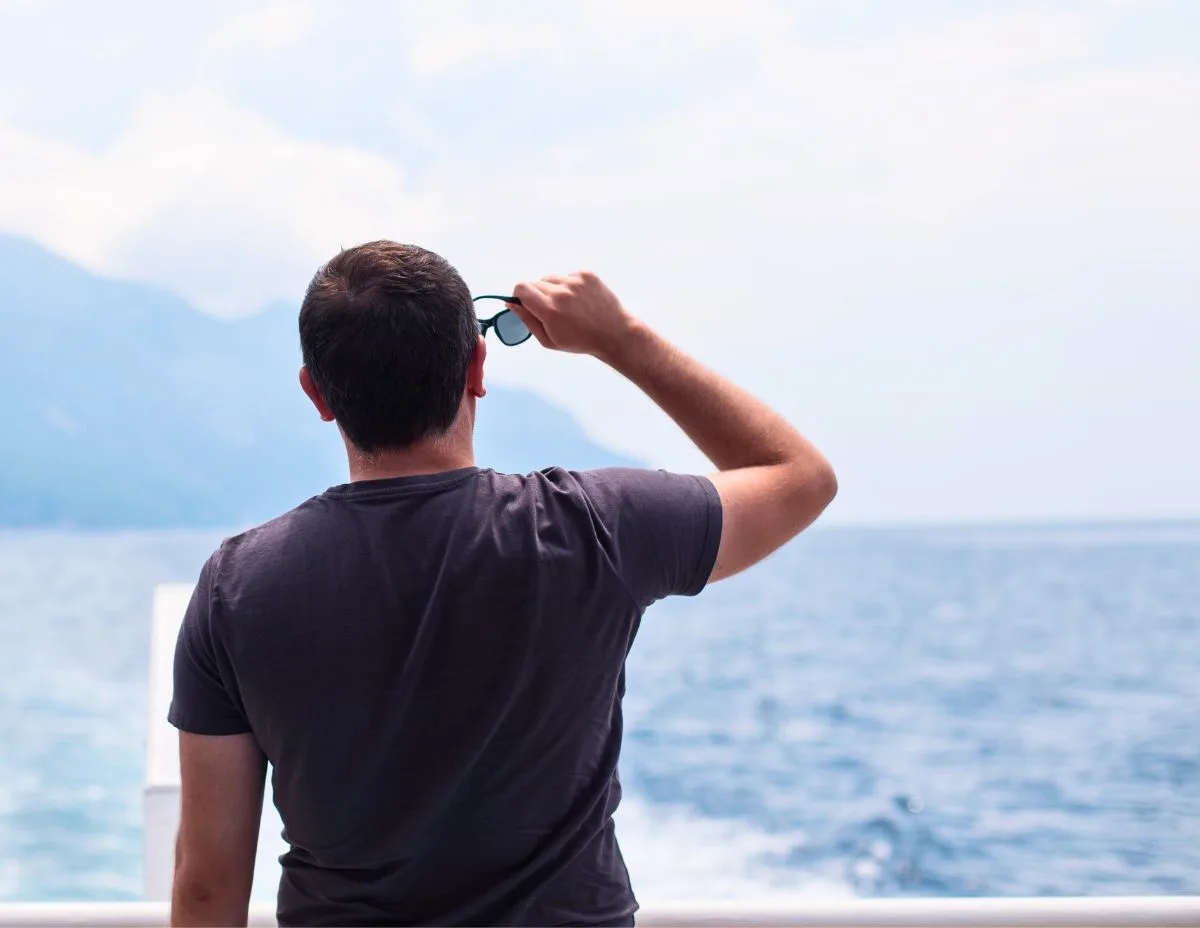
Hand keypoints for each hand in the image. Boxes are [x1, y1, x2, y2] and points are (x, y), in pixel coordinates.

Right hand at [510, 271, 635, 359]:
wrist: (615, 333)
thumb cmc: (579, 341)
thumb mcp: (549, 340)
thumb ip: (527, 320)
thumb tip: (510, 303)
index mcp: (550, 310)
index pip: (521, 288)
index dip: (519, 296)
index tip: (525, 304)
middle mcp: (562, 292)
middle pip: (534, 283)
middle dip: (537, 295)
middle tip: (551, 311)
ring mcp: (575, 281)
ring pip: (550, 278)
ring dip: (552, 290)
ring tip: (568, 307)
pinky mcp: (586, 274)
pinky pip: (566, 276)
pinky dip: (568, 286)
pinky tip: (580, 301)